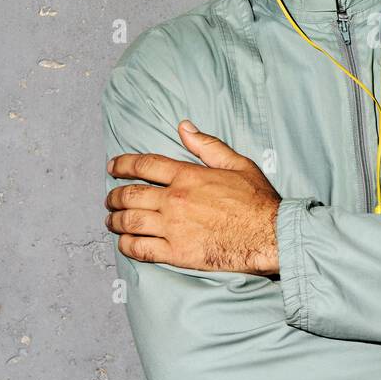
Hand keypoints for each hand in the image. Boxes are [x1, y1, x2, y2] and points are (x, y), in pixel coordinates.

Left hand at [105, 121, 281, 274]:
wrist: (270, 235)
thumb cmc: (258, 201)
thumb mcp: (237, 164)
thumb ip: (208, 145)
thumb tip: (184, 126)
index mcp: (188, 176)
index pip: (144, 165)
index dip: (122, 165)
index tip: (113, 167)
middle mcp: (176, 200)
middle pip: (130, 195)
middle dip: (114, 196)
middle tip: (110, 200)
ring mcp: (174, 228)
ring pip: (130, 221)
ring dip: (115, 221)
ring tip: (112, 221)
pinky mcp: (177, 253)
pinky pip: (140, 249)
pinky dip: (126, 245)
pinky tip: (125, 243)